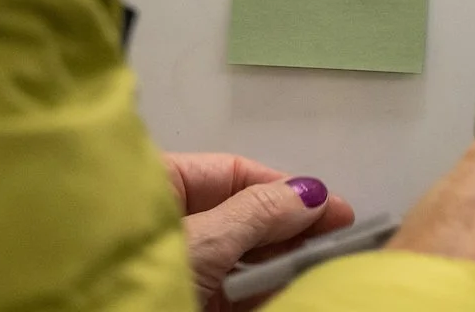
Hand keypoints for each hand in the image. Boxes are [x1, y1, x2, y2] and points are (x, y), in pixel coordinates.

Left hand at [164, 151, 356, 310]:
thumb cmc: (136, 277)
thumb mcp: (204, 241)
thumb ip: (259, 214)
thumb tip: (311, 193)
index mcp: (151, 188)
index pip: (230, 175)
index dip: (284, 189)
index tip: (333, 207)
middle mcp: (161, 225)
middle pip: (239, 217)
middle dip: (288, 229)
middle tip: (338, 240)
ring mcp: (171, 269)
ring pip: (237, 259)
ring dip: (279, 265)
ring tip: (322, 267)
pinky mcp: (178, 304)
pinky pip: (228, 294)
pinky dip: (259, 294)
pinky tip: (293, 292)